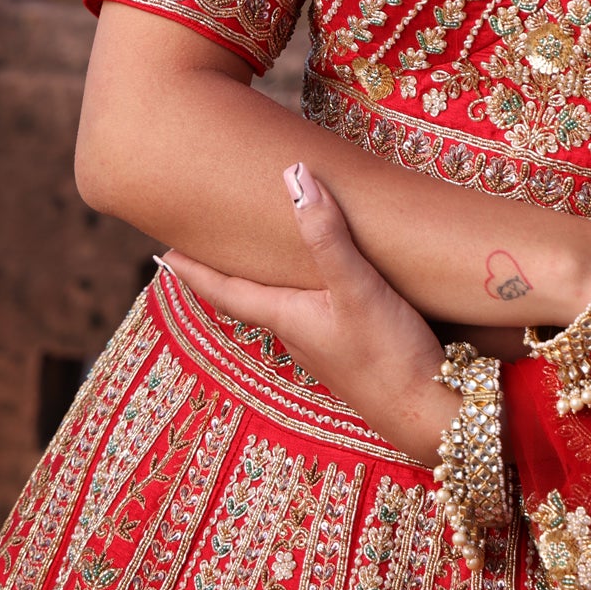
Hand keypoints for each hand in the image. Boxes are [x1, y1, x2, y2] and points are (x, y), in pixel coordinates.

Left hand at [164, 162, 452, 466]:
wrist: (429, 411)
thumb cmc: (388, 354)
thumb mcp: (356, 289)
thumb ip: (327, 236)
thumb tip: (296, 178)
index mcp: (286, 317)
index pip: (224, 291)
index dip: (193, 271)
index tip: (162, 254)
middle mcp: (297, 331)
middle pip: (250, 295)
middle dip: (227, 270)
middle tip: (206, 243)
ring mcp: (325, 343)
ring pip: (284, 303)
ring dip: (267, 278)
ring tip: (260, 253)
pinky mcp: (354, 346)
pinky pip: (315, 309)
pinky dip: (305, 287)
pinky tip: (324, 279)